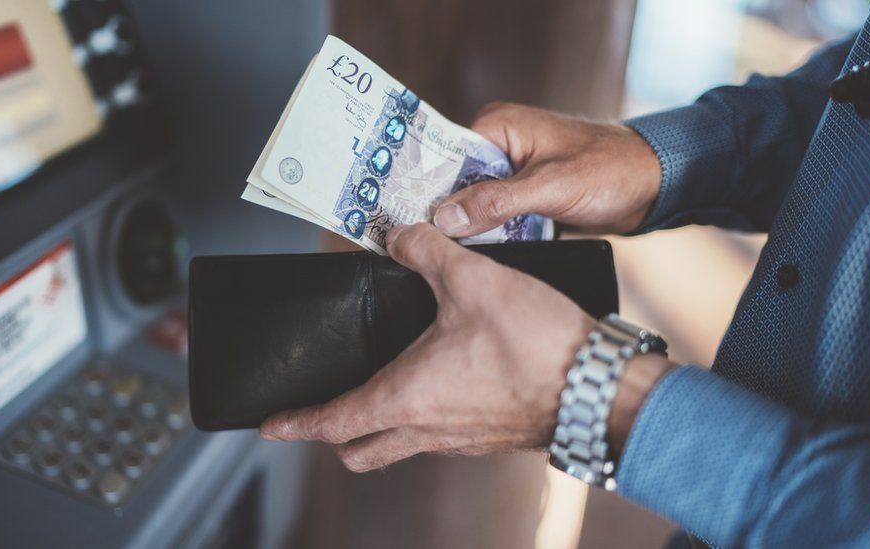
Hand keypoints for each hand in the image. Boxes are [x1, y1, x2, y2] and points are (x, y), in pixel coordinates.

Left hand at [260, 223, 594, 471]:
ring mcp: (458, 440)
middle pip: (359, 451)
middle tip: (323, 412)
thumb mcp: (472, 279)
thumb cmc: (535, 343)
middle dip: (333, 435)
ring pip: (400, 447)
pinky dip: (422, 419)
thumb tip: (403, 234)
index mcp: (405, 396)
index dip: (296, 422)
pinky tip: (441, 382)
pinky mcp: (487, 438)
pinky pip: (438, 438)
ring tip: (380, 388)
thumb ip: (428, 250)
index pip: (333, 420)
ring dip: (379, 427)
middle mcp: (426, 429)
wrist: (598, 386)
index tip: (271, 425)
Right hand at [432, 102, 660, 236]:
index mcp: (498, 126)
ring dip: (468, 228)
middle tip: (425, 246)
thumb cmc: (611, 170)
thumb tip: (445, 218)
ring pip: (472, 205)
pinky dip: (489, 235)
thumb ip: (497, 202)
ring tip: (449, 254)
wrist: (654, 186)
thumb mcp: (550, 186)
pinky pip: (493, 218)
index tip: (408, 221)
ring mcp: (510, 174)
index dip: (426, 189)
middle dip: (447, 214)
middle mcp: (498, 146)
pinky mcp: (523, 198)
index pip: (443, 157)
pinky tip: (478, 255)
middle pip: (453, 184)